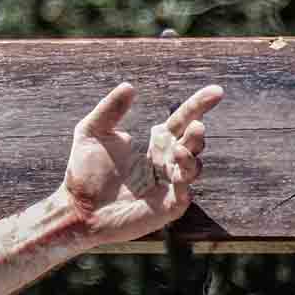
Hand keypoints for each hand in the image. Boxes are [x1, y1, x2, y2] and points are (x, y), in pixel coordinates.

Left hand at [61, 82, 223, 241]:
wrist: (77, 209)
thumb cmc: (84, 172)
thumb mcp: (92, 133)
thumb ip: (109, 110)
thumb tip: (129, 86)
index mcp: (156, 144)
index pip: (183, 120)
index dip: (199, 105)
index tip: (217, 90)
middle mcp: (167, 162)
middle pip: (193, 142)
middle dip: (197, 134)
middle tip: (196, 125)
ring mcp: (170, 185)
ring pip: (193, 165)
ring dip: (191, 155)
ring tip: (181, 147)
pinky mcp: (168, 207)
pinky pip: (184, 189)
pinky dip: (184, 175)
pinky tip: (176, 162)